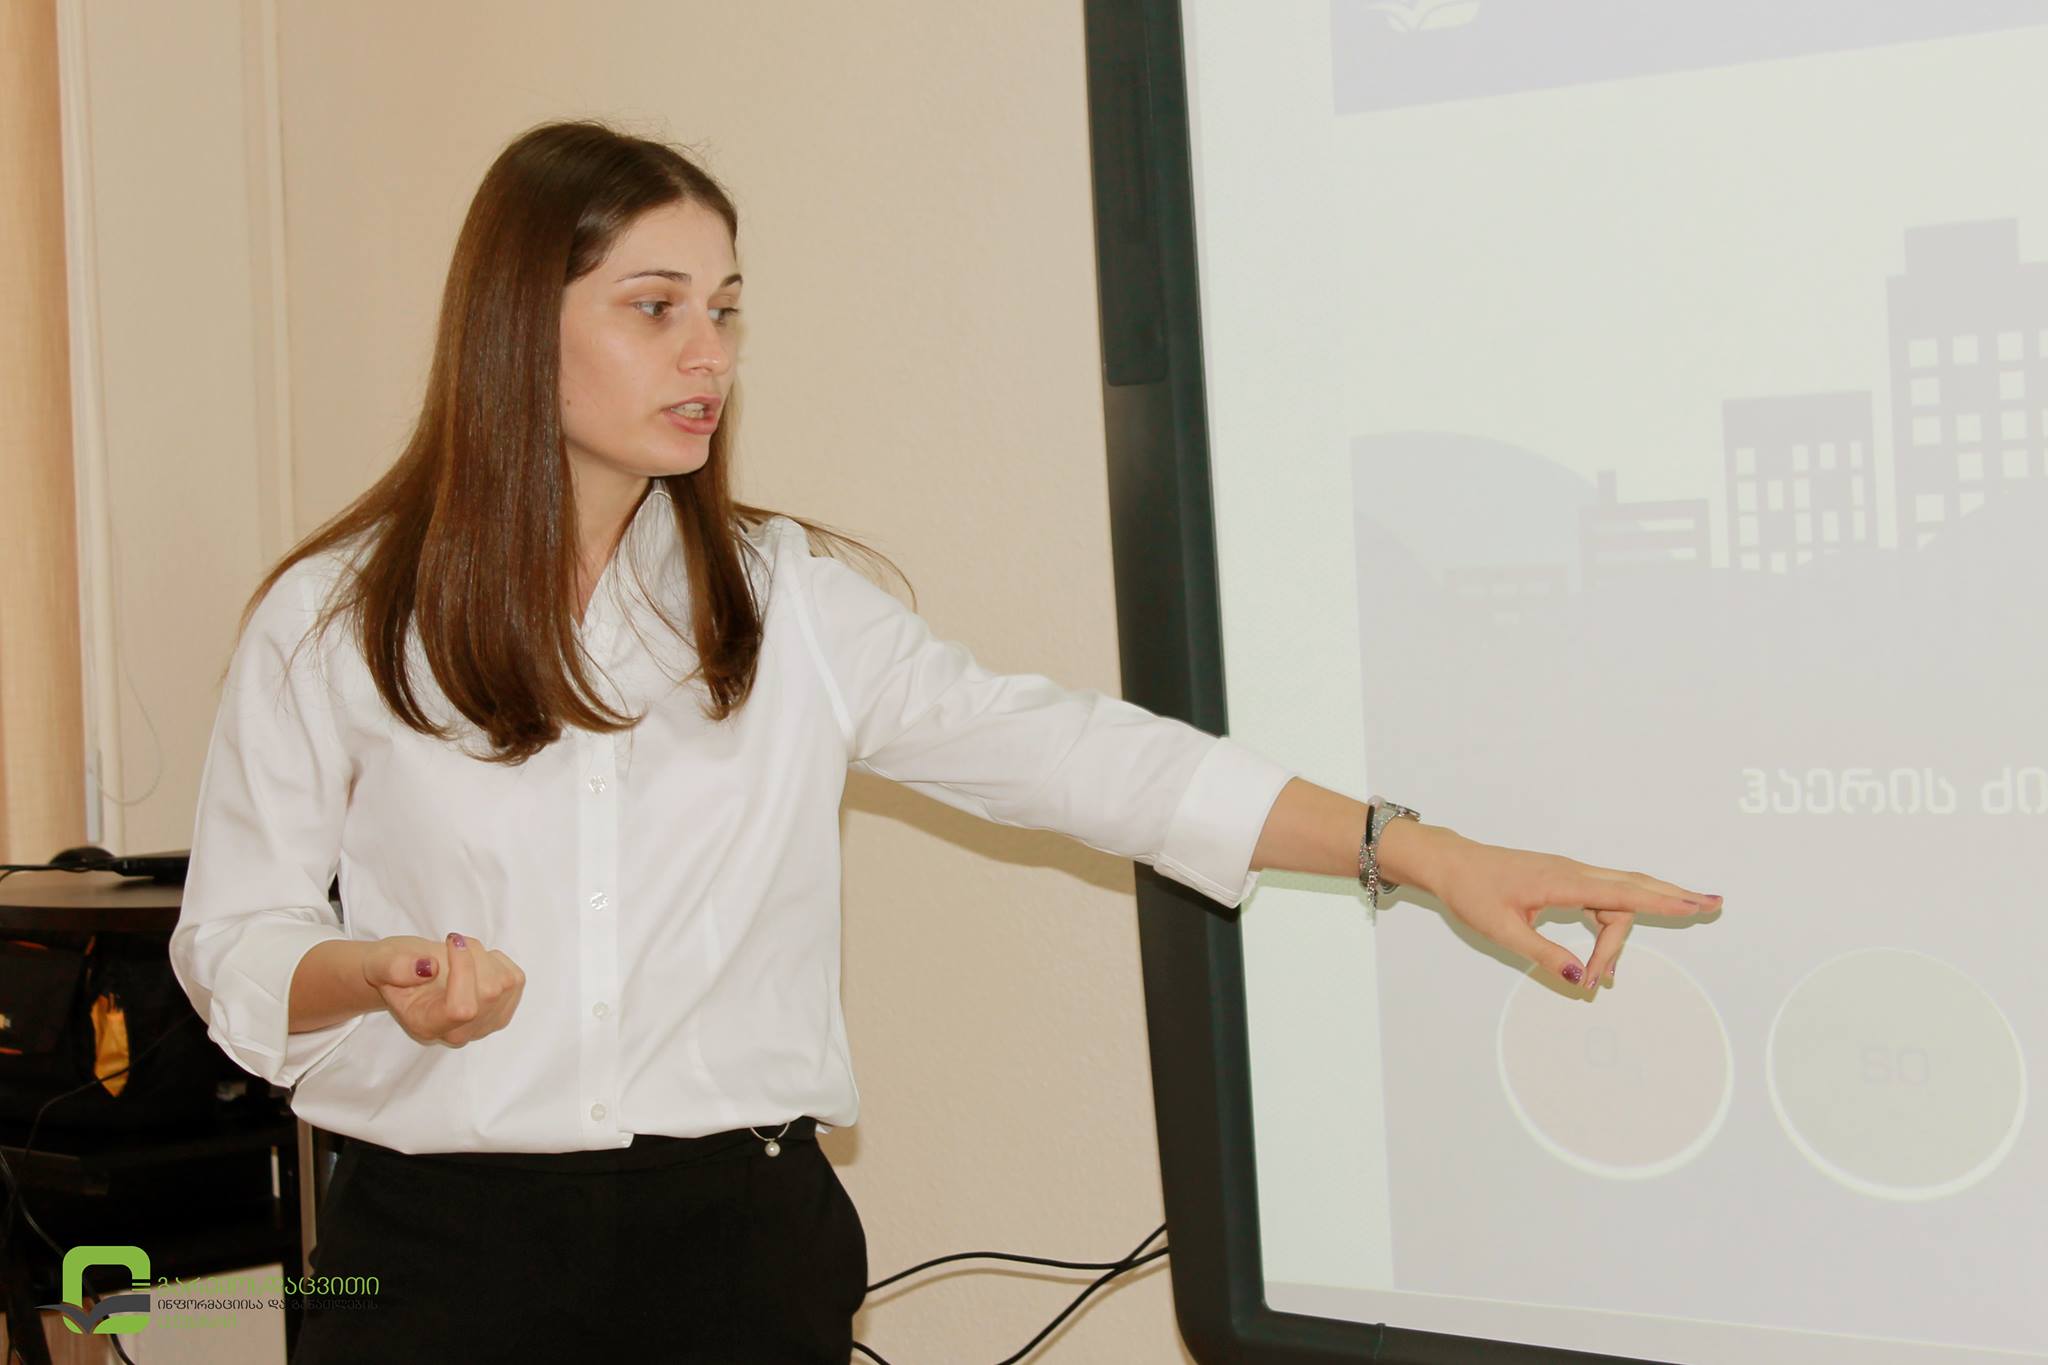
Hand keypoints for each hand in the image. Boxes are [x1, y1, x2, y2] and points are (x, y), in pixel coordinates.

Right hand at [360, 932, 527, 1046]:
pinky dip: (498, 961)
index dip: (464, 969)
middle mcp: (459, 1033)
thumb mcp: (381, 962)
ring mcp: (485, 1024)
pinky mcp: (503, 1010)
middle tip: (452, 942)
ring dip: (486, 956)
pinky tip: (476, 963)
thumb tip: (428, 968)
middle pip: (489, 993)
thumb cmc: (392, 968)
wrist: (408, 973)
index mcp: (427, 1025)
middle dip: (475, 955)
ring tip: (460, 952)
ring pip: (505, 984)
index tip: (452, 941)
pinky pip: (515, 979)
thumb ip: (394, 967)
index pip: (462, 1009)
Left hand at [1428, 834, 1720, 989]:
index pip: (1621, 894)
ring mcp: (1569, 873)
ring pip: (1618, 894)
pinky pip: (1602, 896)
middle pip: (1633, 887)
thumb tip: (1581, 979)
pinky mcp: (1563, 878)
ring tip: (1612, 975)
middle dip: (1674, 898)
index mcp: (1561, 882)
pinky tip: (1605, 952)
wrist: (1451, 864)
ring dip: (1630, 926)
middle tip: (1714, 905)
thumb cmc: (1472, 892)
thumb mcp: (1502, 930)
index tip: (1693, 909)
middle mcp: (1572, 872)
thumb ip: (1544, 954)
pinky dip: (1612, 920)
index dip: (1661, 903)